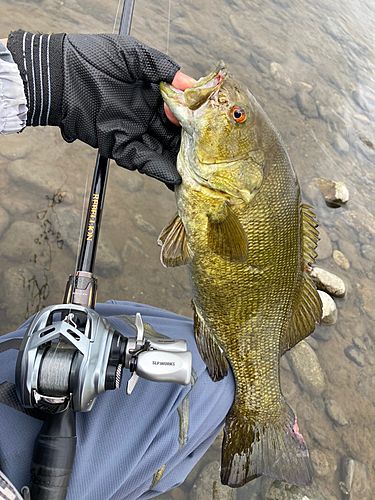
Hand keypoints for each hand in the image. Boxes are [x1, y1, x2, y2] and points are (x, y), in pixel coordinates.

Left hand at [7, 31, 194, 185]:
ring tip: (196, 170)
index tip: (201, 119)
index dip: (190, 116)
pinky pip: (141, 159)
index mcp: (149, 94)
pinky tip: (173, 175)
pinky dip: (157, 168)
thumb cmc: (91, 58)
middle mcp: (142, 114)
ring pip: (160, 150)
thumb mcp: (133, 55)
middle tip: (206, 152)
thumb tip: (191, 83)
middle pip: (171, 133)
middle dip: (187, 143)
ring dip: (176, 160)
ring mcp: (131, 131)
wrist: (59, 76)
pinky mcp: (118, 144)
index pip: (176, 110)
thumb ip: (163, 68)